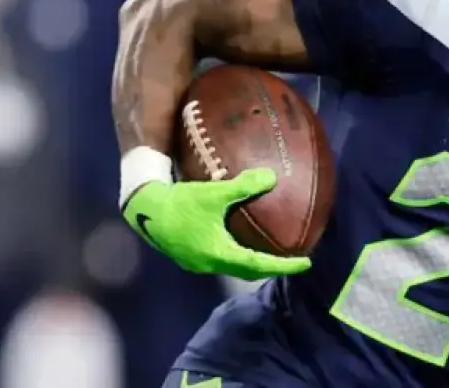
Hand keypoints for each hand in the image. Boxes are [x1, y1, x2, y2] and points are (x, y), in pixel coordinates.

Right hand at [122, 168, 310, 279]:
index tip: (306, 263)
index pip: (259, 266)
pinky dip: (235, 252)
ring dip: (251, 261)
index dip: (284, 266)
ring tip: (268, 249)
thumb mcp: (213, 193)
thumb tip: (272, 178)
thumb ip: (243, 186)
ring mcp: (196, 262)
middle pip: (247, 271)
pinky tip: (238, 236)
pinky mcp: (188, 255)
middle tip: (290, 259)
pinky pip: (219, 258)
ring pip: (232, 266)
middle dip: (270, 267)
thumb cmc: (179, 203)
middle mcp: (209, 263)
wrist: (142, 209)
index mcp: (219, 254)